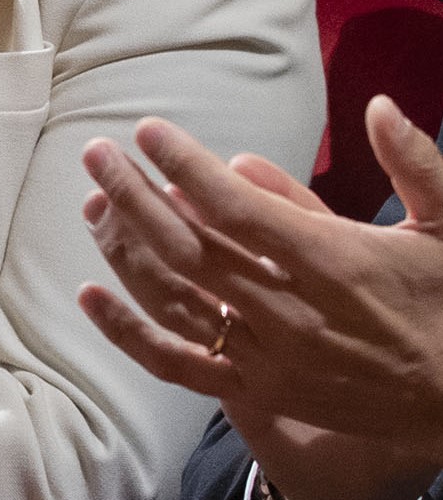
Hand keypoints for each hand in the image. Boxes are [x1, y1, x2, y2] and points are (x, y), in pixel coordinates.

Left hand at [79, 106, 442, 499]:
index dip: (185, 166)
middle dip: (134, 194)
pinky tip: (90, 293)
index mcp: (334, 264)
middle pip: (189, 246)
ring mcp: (267, 358)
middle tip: (96, 151)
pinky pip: (176, 363)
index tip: (148, 130)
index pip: (237, 209)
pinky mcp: (256, 392)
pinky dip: (127, 331)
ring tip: (93, 201)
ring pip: (174, 297)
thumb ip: (415, 165)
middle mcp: (290, 313)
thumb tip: (380, 106)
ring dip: (125, 248)